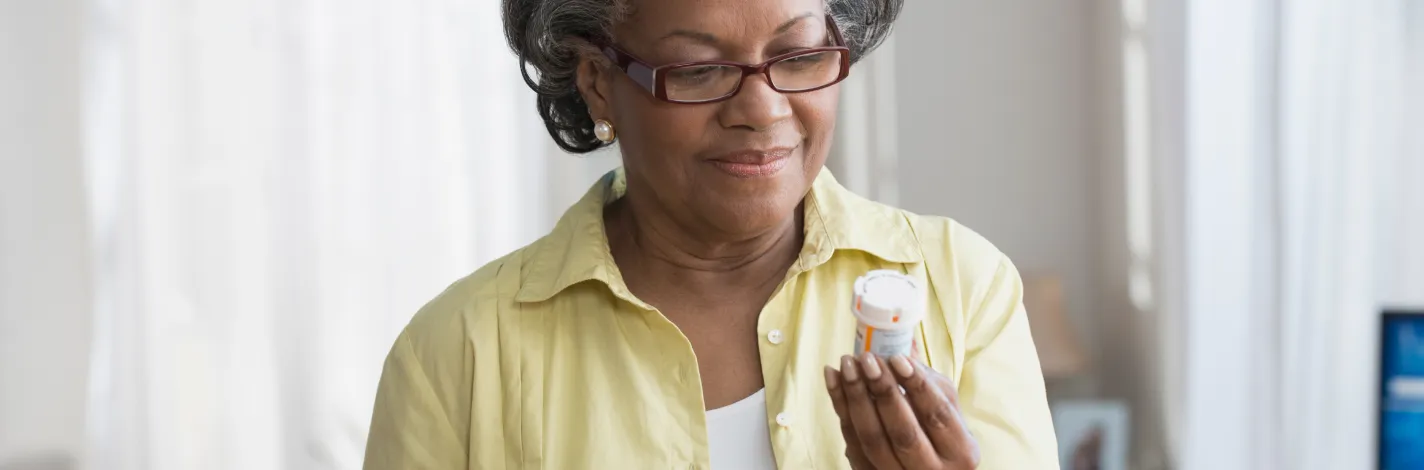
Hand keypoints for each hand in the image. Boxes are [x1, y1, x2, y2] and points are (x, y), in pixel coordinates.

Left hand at [825, 354, 979, 469]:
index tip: (896, 358)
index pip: (937, 415)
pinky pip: (851, 443)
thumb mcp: (947, 410)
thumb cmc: (941, 435)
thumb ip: (928, 380)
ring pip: (873, 441)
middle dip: (883, 391)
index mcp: (961, 452)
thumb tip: (904, 342)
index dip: (917, 385)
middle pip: (904, 432)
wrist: (926, 469)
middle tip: (867, 359)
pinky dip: (840, 408)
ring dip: (856, 398)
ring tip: (847, 364)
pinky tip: (833, 378)